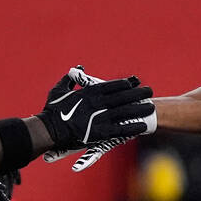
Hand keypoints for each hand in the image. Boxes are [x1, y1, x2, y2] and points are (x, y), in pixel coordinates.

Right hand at [37, 68, 154, 150]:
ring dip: (139, 109)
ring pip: (124, 112)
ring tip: (151, 107)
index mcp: (89, 92)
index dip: (125, 84)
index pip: (112, 85)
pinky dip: (132, 126)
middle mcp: (97, 103)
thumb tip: (79, 67)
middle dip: (137, 94)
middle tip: (150, 91)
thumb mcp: (59, 90)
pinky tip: (143, 126)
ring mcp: (99, 118)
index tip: (136, 82)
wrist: (48, 130)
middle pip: (122, 97)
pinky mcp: (100, 133)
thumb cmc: (52, 110)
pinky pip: (120, 129)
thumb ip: (70, 78)